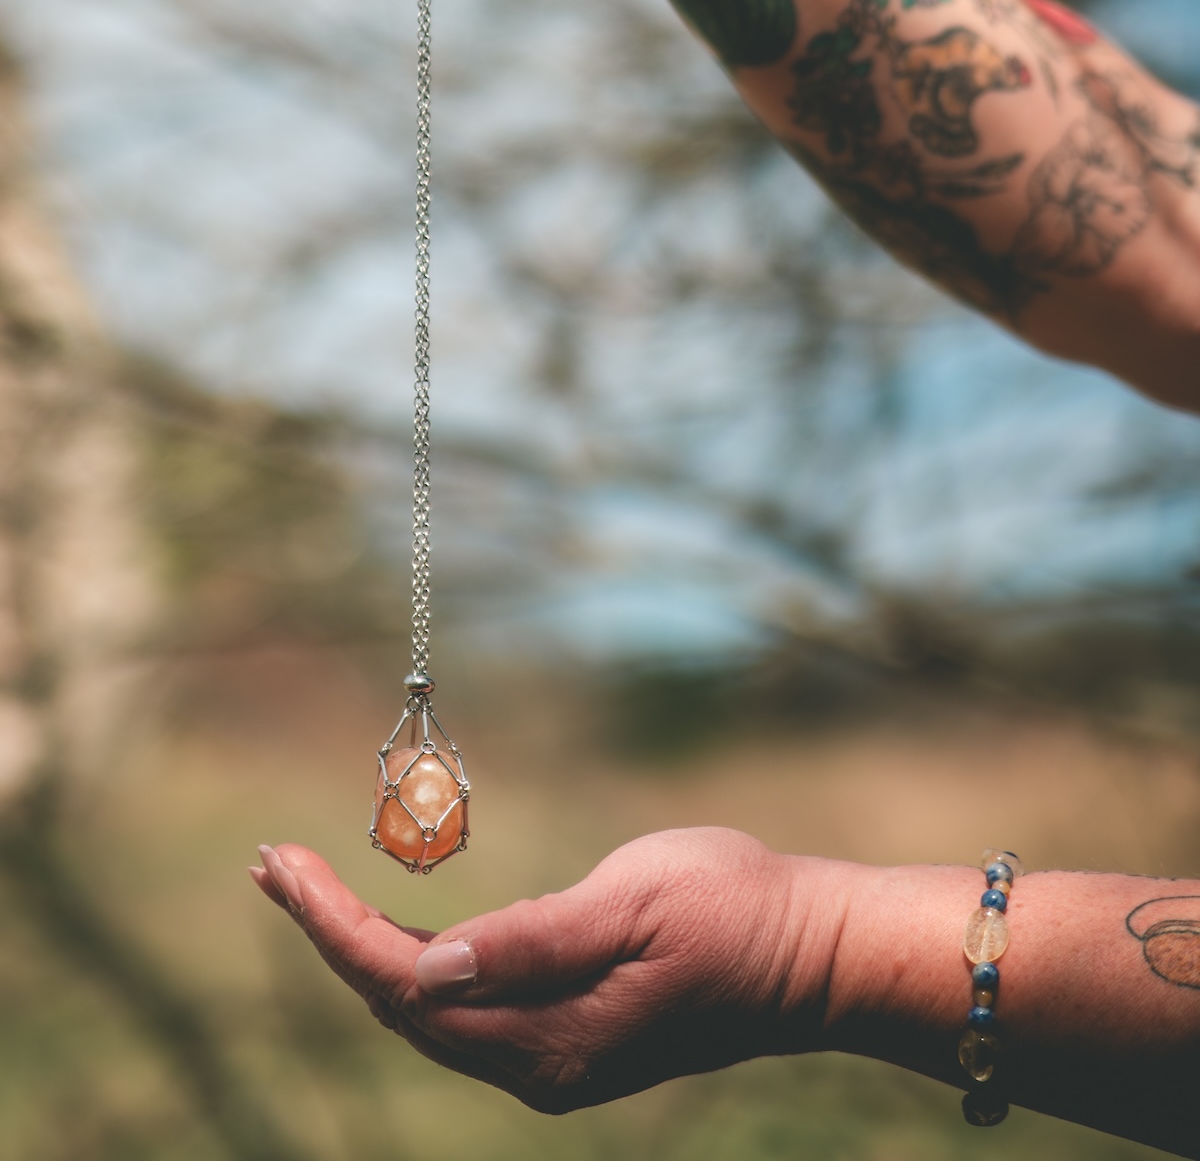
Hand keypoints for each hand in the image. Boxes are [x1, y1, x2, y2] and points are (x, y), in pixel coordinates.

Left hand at [250, 827, 846, 1110]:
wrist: (810, 953)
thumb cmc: (732, 908)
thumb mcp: (635, 902)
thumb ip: (534, 939)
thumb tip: (432, 965)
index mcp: (547, 1035)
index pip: (403, 984)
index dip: (331, 925)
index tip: (280, 864)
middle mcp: (537, 1065)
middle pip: (399, 1006)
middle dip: (328, 933)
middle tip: (272, 864)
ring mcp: (551, 1059)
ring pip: (425, 1013)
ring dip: (360, 949)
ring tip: (306, 888)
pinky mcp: (568, 1038)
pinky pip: (462, 1011)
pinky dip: (411, 964)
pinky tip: (391, 931)